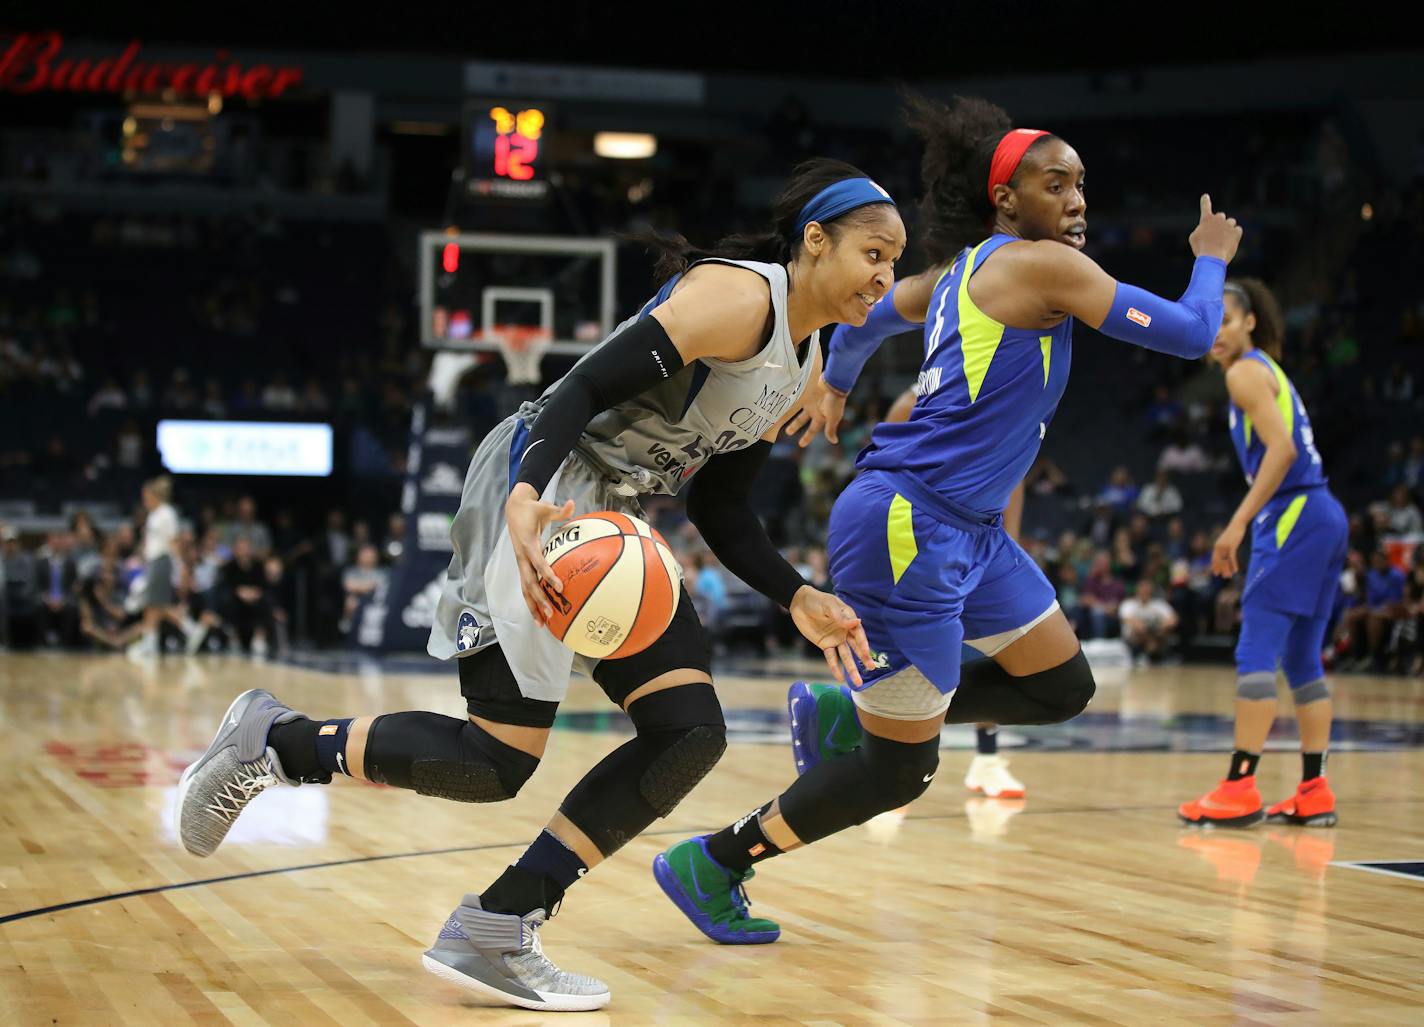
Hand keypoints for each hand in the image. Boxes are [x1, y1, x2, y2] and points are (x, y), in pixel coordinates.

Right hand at [505, 483, 574, 625]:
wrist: (513, 510)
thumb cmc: (533, 509)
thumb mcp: (546, 506)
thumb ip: (560, 509)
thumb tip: (574, 503)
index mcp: (528, 544)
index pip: (538, 562)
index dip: (548, 574)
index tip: (559, 586)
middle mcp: (522, 557)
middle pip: (529, 582)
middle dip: (539, 599)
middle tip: (551, 613)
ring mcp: (521, 563)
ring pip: (525, 589)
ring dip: (533, 606)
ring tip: (542, 624)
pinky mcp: (522, 566)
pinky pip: (526, 586)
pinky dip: (531, 601)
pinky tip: (539, 615)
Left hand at [783, 375, 848, 447]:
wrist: (834, 382)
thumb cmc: (834, 401)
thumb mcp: (833, 417)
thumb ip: (830, 429)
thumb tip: (834, 442)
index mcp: (821, 417)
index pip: (812, 430)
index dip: (807, 437)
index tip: (801, 445)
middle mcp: (814, 410)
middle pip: (802, 420)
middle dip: (795, 426)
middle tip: (787, 433)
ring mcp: (809, 401)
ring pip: (796, 409)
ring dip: (789, 414)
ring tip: (778, 417)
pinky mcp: (805, 392)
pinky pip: (794, 398)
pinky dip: (788, 401)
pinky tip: (780, 404)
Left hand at [789, 585, 872, 685]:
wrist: (799, 604)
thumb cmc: (817, 601)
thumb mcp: (829, 606)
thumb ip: (841, 617)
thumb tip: (858, 622)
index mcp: (849, 619)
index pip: (858, 633)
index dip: (863, 642)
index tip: (867, 652)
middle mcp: (845, 631)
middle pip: (856, 646)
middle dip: (864, 657)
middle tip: (872, 668)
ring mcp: (836, 639)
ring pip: (846, 655)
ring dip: (851, 668)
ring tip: (858, 682)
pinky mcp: (825, 645)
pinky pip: (831, 657)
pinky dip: (835, 668)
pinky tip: (840, 678)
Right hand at [1189, 194, 1242, 262]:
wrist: (1212, 257)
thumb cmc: (1201, 248)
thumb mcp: (1194, 239)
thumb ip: (1200, 230)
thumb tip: (1207, 230)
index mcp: (1206, 219)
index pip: (1205, 207)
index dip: (1205, 202)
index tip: (1205, 196)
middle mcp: (1218, 219)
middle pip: (1221, 216)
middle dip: (1219, 223)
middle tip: (1216, 235)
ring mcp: (1228, 225)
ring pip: (1231, 222)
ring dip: (1228, 228)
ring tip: (1223, 240)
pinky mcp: (1236, 232)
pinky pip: (1238, 230)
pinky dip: (1235, 235)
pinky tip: (1229, 242)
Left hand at [1211, 519, 1245, 577]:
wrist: (1237, 524)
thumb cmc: (1233, 532)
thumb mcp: (1227, 540)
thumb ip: (1225, 547)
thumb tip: (1225, 552)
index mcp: (1216, 546)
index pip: (1214, 559)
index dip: (1215, 567)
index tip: (1216, 574)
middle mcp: (1218, 547)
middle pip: (1219, 562)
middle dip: (1222, 570)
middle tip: (1225, 577)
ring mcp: (1225, 547)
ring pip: (1225, 561)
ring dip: (1227, 569)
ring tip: (1230, 576)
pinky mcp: (1232, 546)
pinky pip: (1232, 558)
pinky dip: (1233, 565)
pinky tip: (1236, 570)